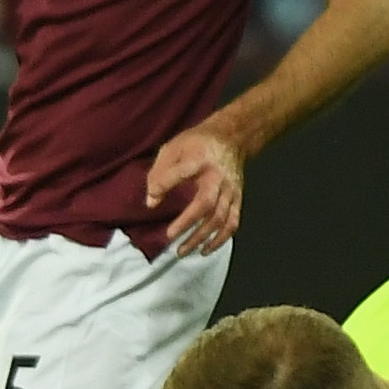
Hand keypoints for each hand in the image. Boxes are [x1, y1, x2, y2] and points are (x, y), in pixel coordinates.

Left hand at [144, 122, 246, 254]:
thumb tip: (151, 202)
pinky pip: (232, 223)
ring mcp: (230, 190)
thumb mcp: (173, 148)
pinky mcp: (237, 199)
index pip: (182, 172)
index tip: (153, 197)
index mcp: (199, 159)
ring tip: (183, 251)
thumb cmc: (197, 143)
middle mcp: (217, 177)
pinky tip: (205, 250)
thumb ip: (160, 173)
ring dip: (201, 237)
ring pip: (219, 218)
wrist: (232, 138)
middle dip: (188, 223)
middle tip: (170, 237)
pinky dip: (220, 239)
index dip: (166, 183)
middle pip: (206, 204)